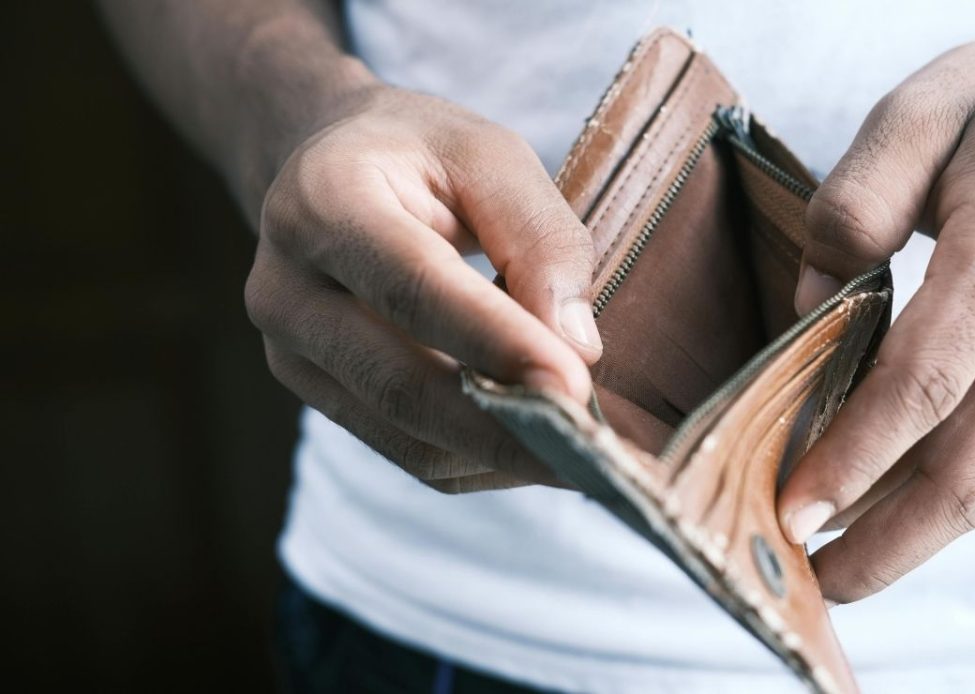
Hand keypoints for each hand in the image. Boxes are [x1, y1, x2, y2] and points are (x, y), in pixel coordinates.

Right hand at [245, 85, 602, 491]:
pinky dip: (480, 460)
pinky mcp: (316, 395)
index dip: (497, 344)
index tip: (574, 387)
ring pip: (406, 438)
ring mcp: (290, 353)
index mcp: (325, 200)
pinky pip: (408, 454)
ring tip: (580, 452)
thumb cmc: (421, 155)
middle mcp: (287, 287)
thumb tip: (577, 348)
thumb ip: (540, 238)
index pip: (414, 288)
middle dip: (505, 427)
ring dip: (500, 455)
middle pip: (400, 384)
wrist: (329, 169)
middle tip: (592, 449)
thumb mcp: (492, 157)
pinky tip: (534, 443)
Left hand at [778, 3, 974, 602]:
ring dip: (912, 534)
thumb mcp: (919, 111)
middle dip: (890, 542)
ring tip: (836, 567)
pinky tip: (876, 497)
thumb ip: (855, 203)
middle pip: (972, 466)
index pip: (928, 379)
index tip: (794, 509)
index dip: (858, 454)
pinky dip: (934, 485)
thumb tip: (812, 304)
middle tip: (812, 586)